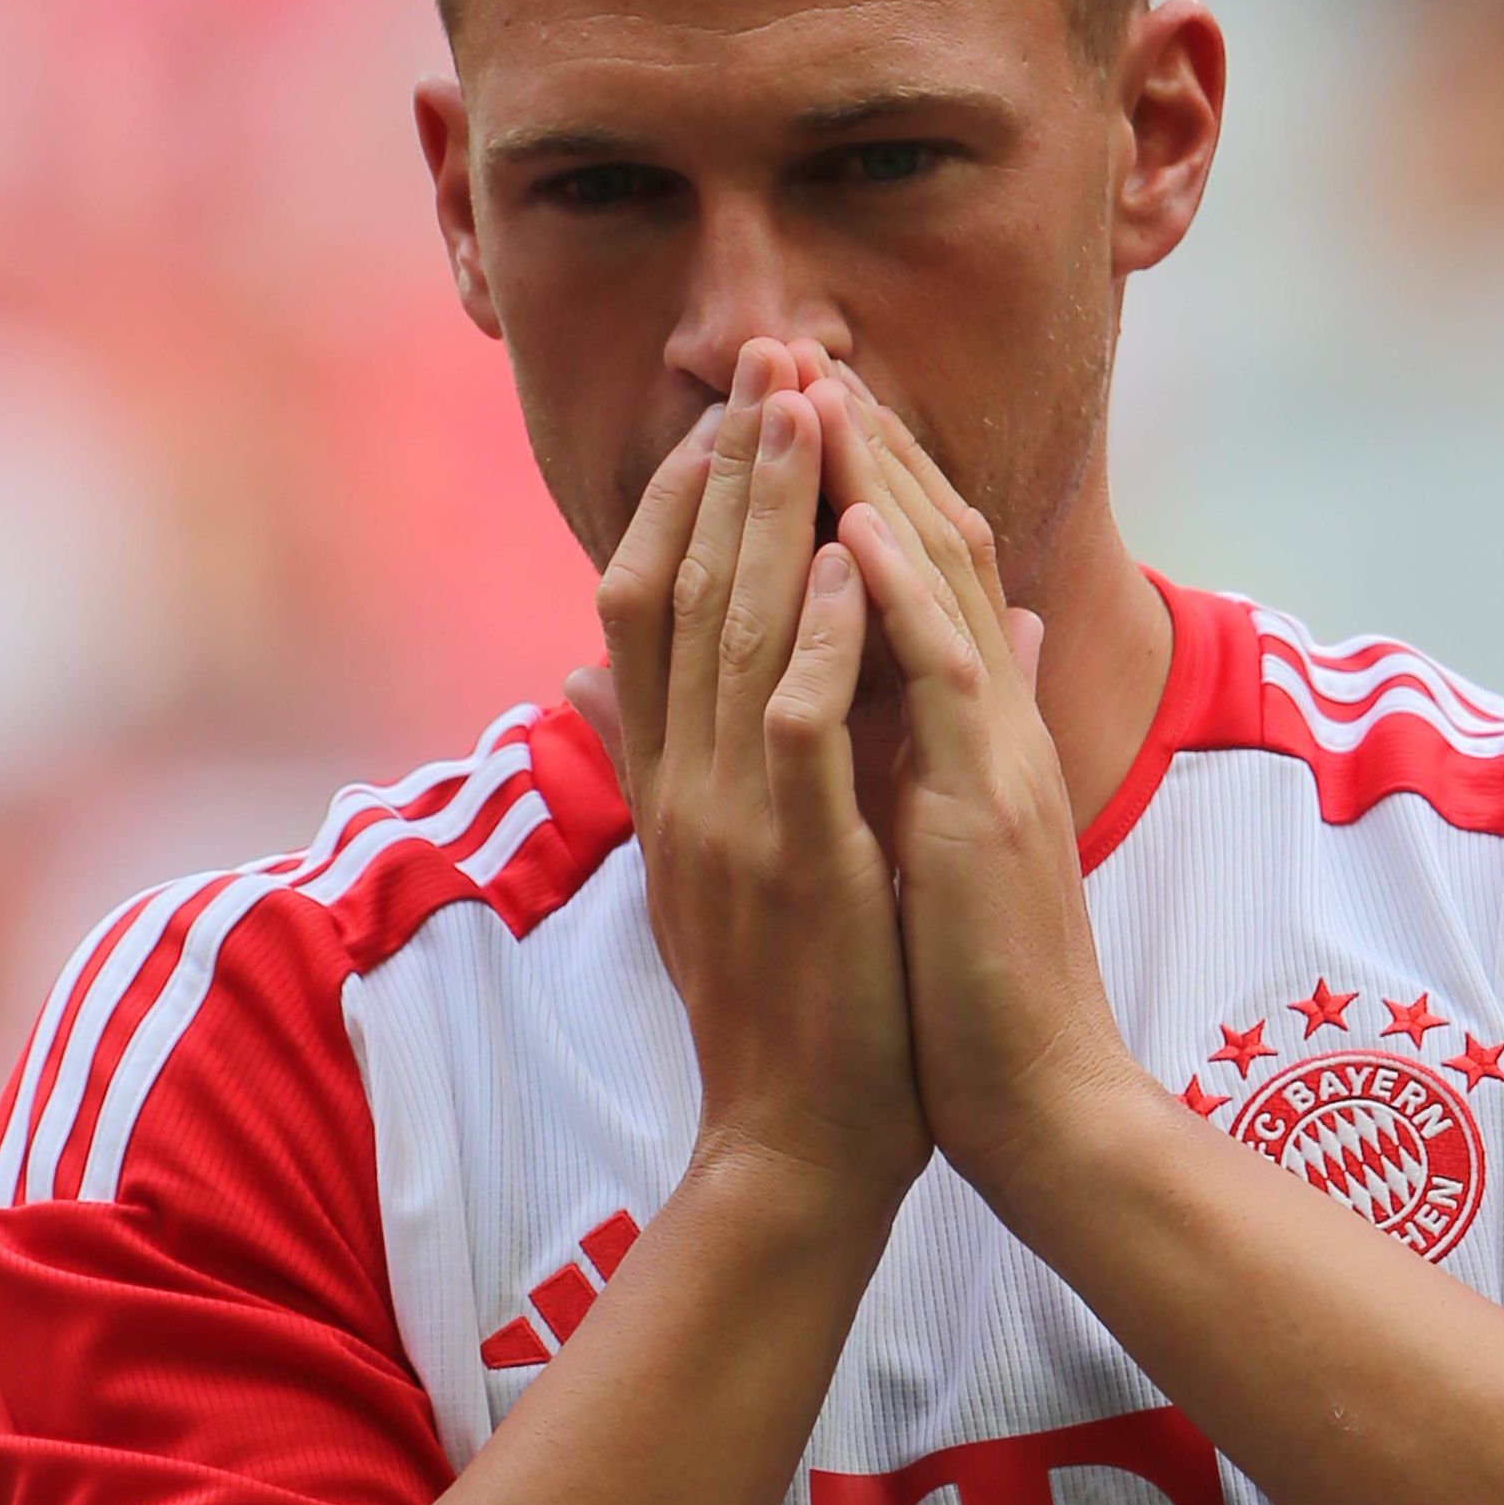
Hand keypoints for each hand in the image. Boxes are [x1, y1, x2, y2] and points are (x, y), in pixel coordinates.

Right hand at [588, 341, 927, 1208]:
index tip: (726, 410)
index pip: (647, 605)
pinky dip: (823, 634)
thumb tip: (681, 688)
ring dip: (772, 512)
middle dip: (725, 464)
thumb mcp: (755, 869)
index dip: (681, 497)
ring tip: (805, 405)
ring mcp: (732, 824)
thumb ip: (737, 764)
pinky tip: (856, 555)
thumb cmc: (804, 1016)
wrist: (804, 1151)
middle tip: (765, 353)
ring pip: (733, 631)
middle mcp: (681, 789)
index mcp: (671, 786)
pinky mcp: (797, 866)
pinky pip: (798, 725)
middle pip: (680, 587)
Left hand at [810, 374, 1135, 1211]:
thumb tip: (972, 673)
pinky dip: (904, 596)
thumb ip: (951, 753)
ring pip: (946, 588)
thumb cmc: (978, 1003)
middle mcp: (998, 730)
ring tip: (815, 390)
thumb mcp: (954, 854)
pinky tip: (860, 524)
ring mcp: (1001, 762)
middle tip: (796, 349)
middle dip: (864, 448)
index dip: (867, 486)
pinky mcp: (991, 812)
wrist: (1043, 1111)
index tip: (796, 408)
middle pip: (938, 549)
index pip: (926, 579)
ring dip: (880, 482)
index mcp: (980, 739)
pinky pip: (949, 681)